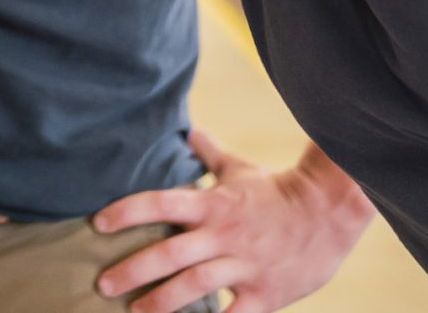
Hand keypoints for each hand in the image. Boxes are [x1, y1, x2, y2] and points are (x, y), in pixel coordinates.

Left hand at [92, 133, 374, 312]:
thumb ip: (208, 155)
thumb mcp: (239, 169)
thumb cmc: (276, 192)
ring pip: (195, 286)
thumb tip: (188, 131)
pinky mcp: (264, 294)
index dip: (128, 211)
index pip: (161, 202)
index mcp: (213, 204)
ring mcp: (244, 265)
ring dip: (161, 303)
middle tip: (103, 283)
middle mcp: (224, 234)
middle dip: (133, 269)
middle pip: (171, 253)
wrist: (329, 213)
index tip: (98, 223)